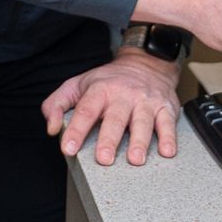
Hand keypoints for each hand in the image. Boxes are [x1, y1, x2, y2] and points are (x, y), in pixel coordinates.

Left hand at [40, 49, 180, 166]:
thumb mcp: (78, 84)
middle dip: (109, 139)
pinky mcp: (165, 107)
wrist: (146, 62)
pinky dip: (169, 138)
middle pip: (115, 118)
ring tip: (135, 159)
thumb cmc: (109, 80)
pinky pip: (168, 123)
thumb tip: (52, 128)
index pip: (86, 111)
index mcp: (100, 89)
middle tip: (104, 159)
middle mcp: (124, 95)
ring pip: (143, 122)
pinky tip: (167, 151)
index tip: (69, 148)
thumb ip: (58, 104)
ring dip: (140, 142)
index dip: (76, 130)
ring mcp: (146, 101)